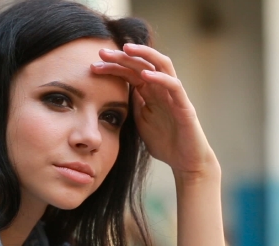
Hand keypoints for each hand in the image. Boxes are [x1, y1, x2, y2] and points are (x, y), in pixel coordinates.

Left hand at [90, 43, 218, 180]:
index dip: (113, 67)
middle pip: (143, 64)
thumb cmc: (165, 143)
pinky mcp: (185, 107)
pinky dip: (161, 79)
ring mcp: (175, 96)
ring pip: (162, 65)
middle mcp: (163, 89)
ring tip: (127, 49)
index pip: (130, 73)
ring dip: (145, 55)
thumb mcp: (141, 122)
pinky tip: (146, 76)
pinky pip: (174, 86)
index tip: (92, 66)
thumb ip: (133, 106)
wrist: (186, 162)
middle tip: (101, 52)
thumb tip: (117, 93)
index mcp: (151, 93)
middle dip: (122, 56)